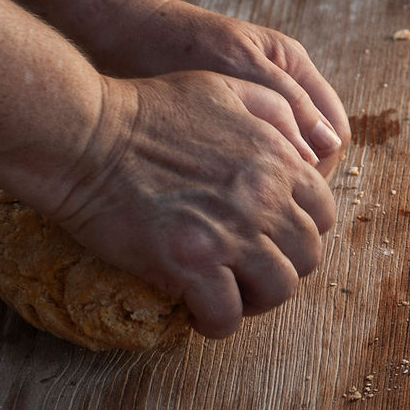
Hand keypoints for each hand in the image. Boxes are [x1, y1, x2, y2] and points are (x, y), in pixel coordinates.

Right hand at [36, 72, 337, 338]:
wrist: (86, 136)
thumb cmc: (149, 110)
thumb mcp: (227, 88)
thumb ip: (279, 111)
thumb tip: (313, 150)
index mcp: (277, 159)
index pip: (323, 214)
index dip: (300, 232)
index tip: (272, 239)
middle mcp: (264, 199)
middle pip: (307, 257)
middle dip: (282, 268)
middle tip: (250, 271)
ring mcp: (230, 233)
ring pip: (277, 291)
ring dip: (256, 300)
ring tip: (228, 294)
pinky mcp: (191, 264)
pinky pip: (226, 314)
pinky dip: (216, 321)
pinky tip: (198, 312)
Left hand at [71, 0, 349, 178]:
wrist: (122, 35)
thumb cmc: (178, 43)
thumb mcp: (237, 66)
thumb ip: (288, 101)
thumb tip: (328, 145)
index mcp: (295, 67)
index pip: (334, 130)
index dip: (322, 166)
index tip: (291, 192)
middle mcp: (284, 87)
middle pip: (316, 149)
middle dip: (300, 180)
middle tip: (267, 205)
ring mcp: (259, 104)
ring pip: (286, 157)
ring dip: (274, 182)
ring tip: (244, 202)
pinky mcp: (230, 120)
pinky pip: (256, 157)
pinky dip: (249, 177)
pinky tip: (224, 190)